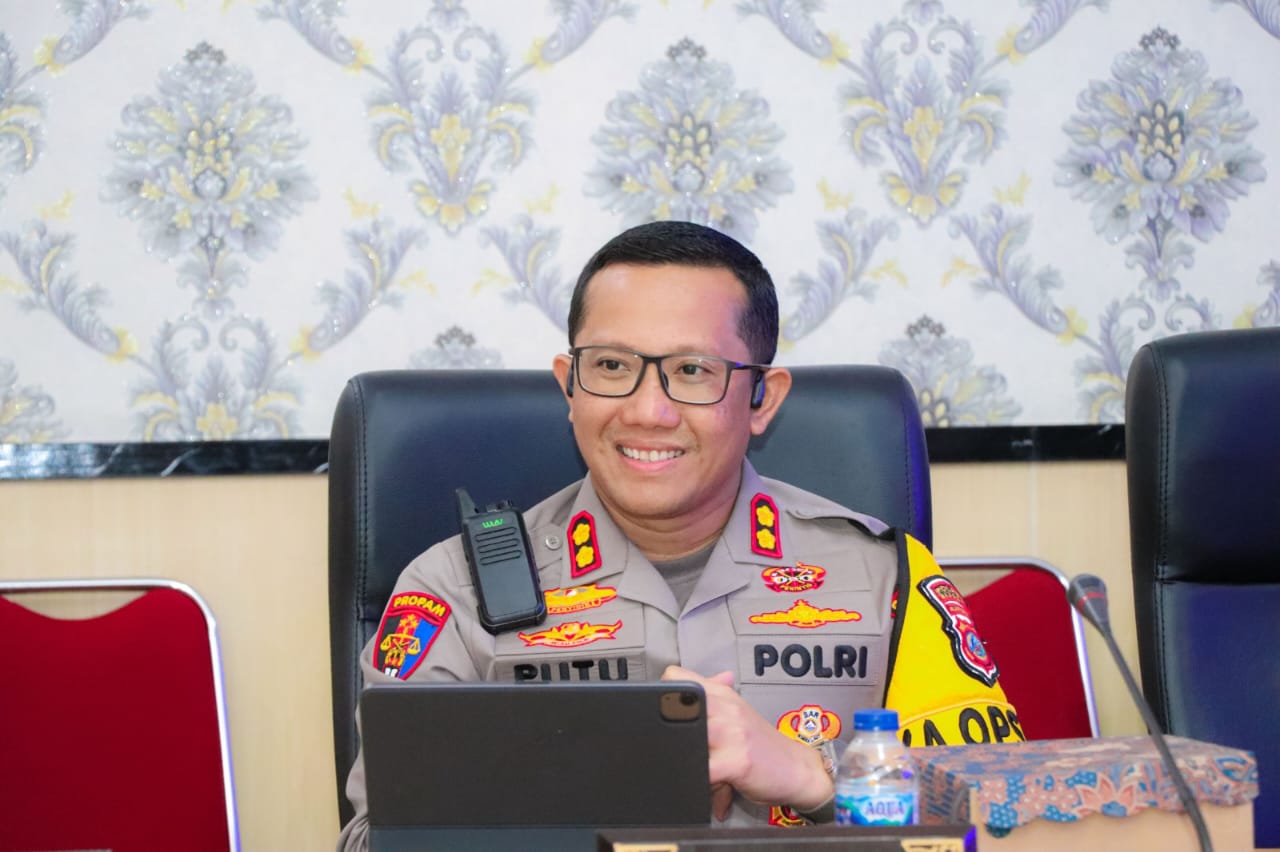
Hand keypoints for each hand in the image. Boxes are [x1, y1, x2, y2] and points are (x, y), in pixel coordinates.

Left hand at [661, 665, 831, 819]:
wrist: (798, 769)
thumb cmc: (764, 745)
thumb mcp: (737, 713)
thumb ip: (710, 698)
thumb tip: (676, 680)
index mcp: (723, 695)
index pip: (678, 676)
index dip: (660, 692)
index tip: (656, 711)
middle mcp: (726, 709)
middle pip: (677, 703)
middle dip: (662, 725)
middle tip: (659, 743)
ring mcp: (732, 733)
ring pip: (687, 736)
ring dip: (676, 753)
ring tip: (674, 765)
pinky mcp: (737, 760)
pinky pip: (702, 769)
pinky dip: (690, 778)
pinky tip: (691, 784)